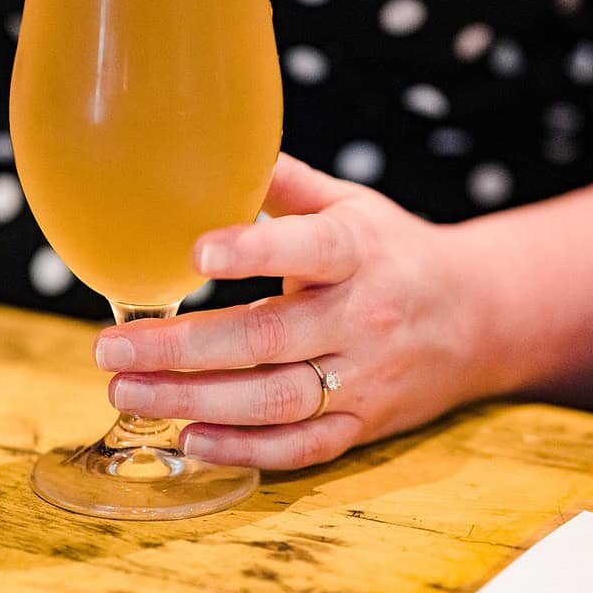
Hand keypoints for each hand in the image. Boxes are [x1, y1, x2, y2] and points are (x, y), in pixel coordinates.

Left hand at [93, 154, 488, 470]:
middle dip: (180, 348)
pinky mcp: (364, 426)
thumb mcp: (351, 205)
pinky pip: (302, 446)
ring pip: (274, 399)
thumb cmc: (392, 253)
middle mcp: (364, 318)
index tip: (196, 251)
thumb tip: (212, 144)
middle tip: (108, 349)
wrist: (483, 319)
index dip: (256, 251)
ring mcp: (365, 378)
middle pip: (267, 339)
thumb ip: (284, 182)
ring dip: (193, 401)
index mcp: (359, 252)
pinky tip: (189, 439)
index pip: (311, 249)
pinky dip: (244, 448)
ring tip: (126, 392)